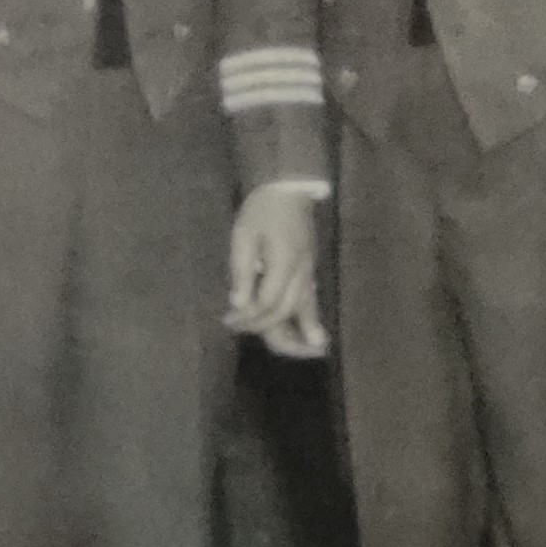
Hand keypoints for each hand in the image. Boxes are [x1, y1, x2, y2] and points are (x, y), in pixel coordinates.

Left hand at [224, 185, 326, 358]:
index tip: (227, 320)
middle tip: (239, 330)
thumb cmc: (262, 210)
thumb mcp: (244, 235)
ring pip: (304, 310)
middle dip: (263, 327)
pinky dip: (313, 321)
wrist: (289, 190)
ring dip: (300, 334)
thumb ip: (242, 270)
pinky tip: (318, 339)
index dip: (247, 316)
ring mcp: (308, 273)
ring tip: (305, 355)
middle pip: (285, 311)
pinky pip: (311, 301)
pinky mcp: (309, 271)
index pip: (266, 302)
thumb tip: (238, 303)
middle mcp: (300, 273)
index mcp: (283, 263)